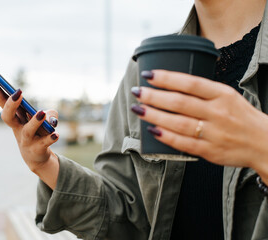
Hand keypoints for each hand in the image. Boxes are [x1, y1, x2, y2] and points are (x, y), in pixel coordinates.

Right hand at [0, 72, 59, 188]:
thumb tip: (51, 117)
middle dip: (10, 105)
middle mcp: (17, 128)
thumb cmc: (37, 131)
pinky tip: (55, 134)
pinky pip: (43, 143)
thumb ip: (50, 113)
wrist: (37, 156)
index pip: (1, 100)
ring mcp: (26, 140)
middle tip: (18, 92)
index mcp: (14, 116)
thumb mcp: (44, 118)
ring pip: (27, 131)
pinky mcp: (37, 149)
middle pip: (7, 117)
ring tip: (41, 113)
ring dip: (34, 122)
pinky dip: (50, 138)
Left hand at [131, 70, 267, 181]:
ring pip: (178, 123)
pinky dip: (166, 136)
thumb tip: (170, 84)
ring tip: (138, 109)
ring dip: (154, 115)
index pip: (190, 83)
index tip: (148, 75)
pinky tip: (152, 130)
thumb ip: (203, 91)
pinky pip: (183, 143)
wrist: (264, 143)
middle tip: (137, 92)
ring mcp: (213, 133)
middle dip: (154, 96)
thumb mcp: (227, 96)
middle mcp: (217, 112)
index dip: (166, 78)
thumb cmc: (241, 116)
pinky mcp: (209, 151)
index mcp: (222, 95)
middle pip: (180, 103)